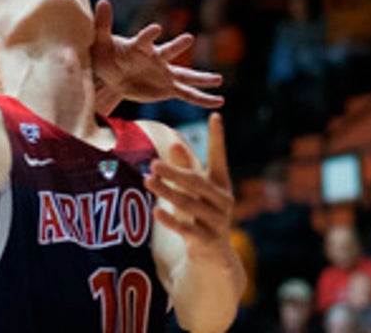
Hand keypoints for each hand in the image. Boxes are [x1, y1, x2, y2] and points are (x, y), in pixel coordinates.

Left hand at [91, 0, 222, 111]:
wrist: (110, 77)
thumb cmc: (106, 56)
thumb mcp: (100, 42)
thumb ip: (102, 24)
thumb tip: (102, 1)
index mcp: (139, 47)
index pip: (143, 39)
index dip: (148, 34)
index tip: (155, 28)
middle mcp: (156, 58)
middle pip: (168, 52)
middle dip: (176, 46)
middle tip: (188, 38)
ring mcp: (165, 73)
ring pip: (185, 75)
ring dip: (201, 78)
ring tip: (219, 79)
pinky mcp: (168, 88)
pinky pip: (188, 94)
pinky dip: (202, 99)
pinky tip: (218, 101)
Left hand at [145, 113, 234, 255]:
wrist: (214, 255)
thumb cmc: (200, 213)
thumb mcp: (193, 191)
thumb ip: (185, 169)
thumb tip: (176, 143)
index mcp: (220, 184)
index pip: (219, 157)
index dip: (218, 138)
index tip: (215, 116)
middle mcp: (223, 200)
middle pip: (197, 182)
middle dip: (175, 172)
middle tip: (153, 163)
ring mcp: (217, 221)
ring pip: (189, 204)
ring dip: (167, 192)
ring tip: (147, 181)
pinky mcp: (208, 239)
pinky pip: (187, 228)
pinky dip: (171, 220)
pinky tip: (156, 212)